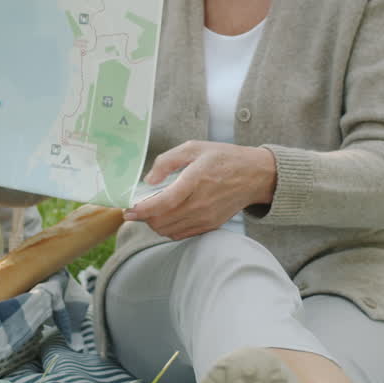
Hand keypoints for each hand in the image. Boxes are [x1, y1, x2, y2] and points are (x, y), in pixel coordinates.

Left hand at [124, 141, 276, 239]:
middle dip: (144, 217)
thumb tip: (148, 180)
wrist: (255, 175)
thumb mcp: (193, 148)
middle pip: (162, 221)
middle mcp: (201, 203)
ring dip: (154, 224)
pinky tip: (167, 215)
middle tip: (137, 207)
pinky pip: (181, 234)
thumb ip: (166, 161)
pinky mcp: (210, 225)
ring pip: (169, 230)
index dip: (142, 210)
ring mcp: (206, 217)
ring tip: (151, 211)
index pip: (164, 202)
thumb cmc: (223, 158)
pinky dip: (168, 228)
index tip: (128, 210)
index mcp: (196, 179)